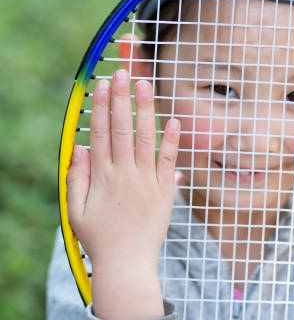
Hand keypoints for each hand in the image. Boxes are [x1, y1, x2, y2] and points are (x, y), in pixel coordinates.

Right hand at [66, 69, 180, 318]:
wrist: (128, 263)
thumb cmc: (99, 237)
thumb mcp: (76, 209)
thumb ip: (77, 177)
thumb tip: (80, 147)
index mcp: (102, 176)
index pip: (101, 134)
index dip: (101, 108)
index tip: (102, 85)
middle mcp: (125, 174)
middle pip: (122, 129)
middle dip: (122, 99)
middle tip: (123, 73)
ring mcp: (147, 181)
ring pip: (146, 139)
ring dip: (146, 110)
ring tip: (146, 85)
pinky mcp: (165, 190)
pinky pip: (169, 160)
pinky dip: (172, 141)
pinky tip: (175, 120)